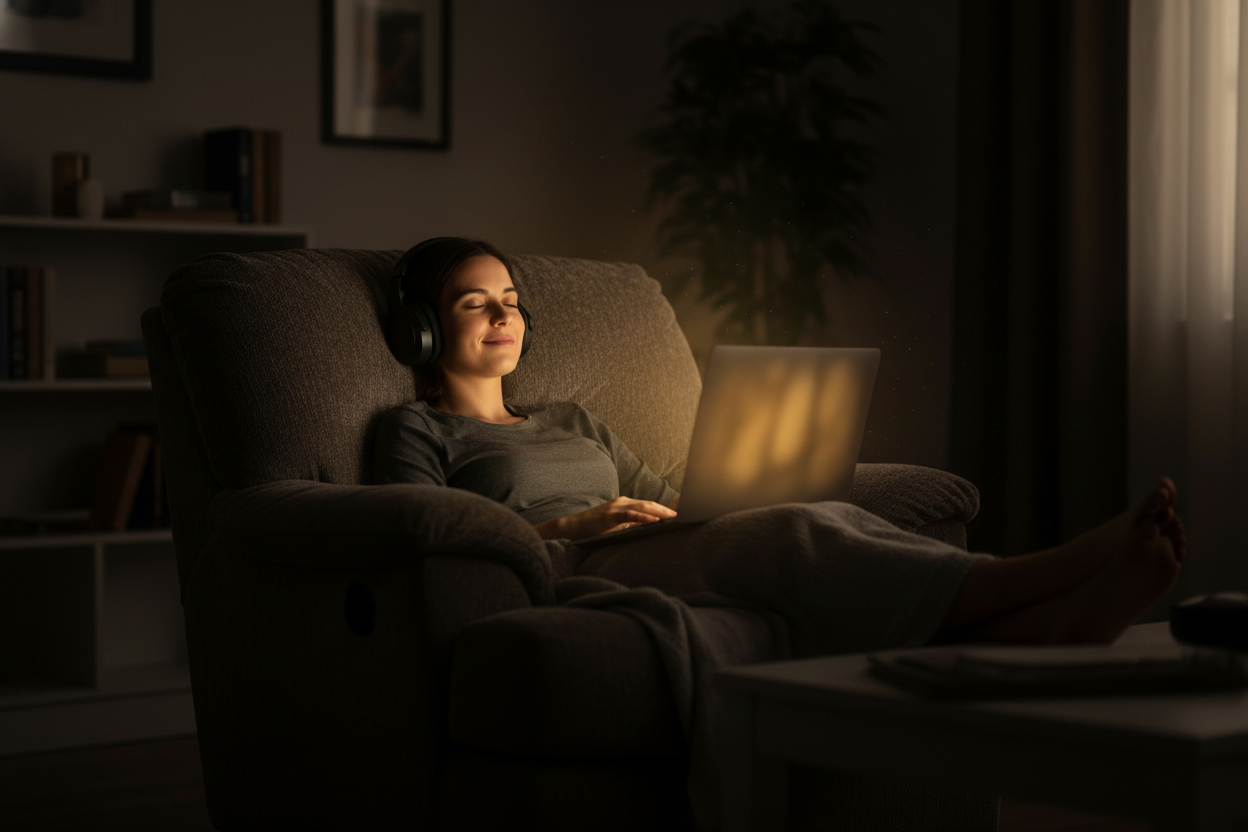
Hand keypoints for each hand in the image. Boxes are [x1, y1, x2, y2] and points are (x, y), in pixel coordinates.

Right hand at [533, 497, 677, 540]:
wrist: (572, 528)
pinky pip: (630, 515)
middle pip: (649, 504)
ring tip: (673, 517)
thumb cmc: (594, 529)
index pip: (648, 505)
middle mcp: (622, 502)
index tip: (678, 514)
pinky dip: (643, 517)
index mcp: (624, 504)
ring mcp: (615, 507)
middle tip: (682, 514)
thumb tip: (648, 530)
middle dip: (666, 509)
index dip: (664, 509)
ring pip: (642, 507)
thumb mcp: (616, 527)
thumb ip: (630, 525)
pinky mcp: (610, 516)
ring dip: (659, 512)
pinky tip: (654, 520)